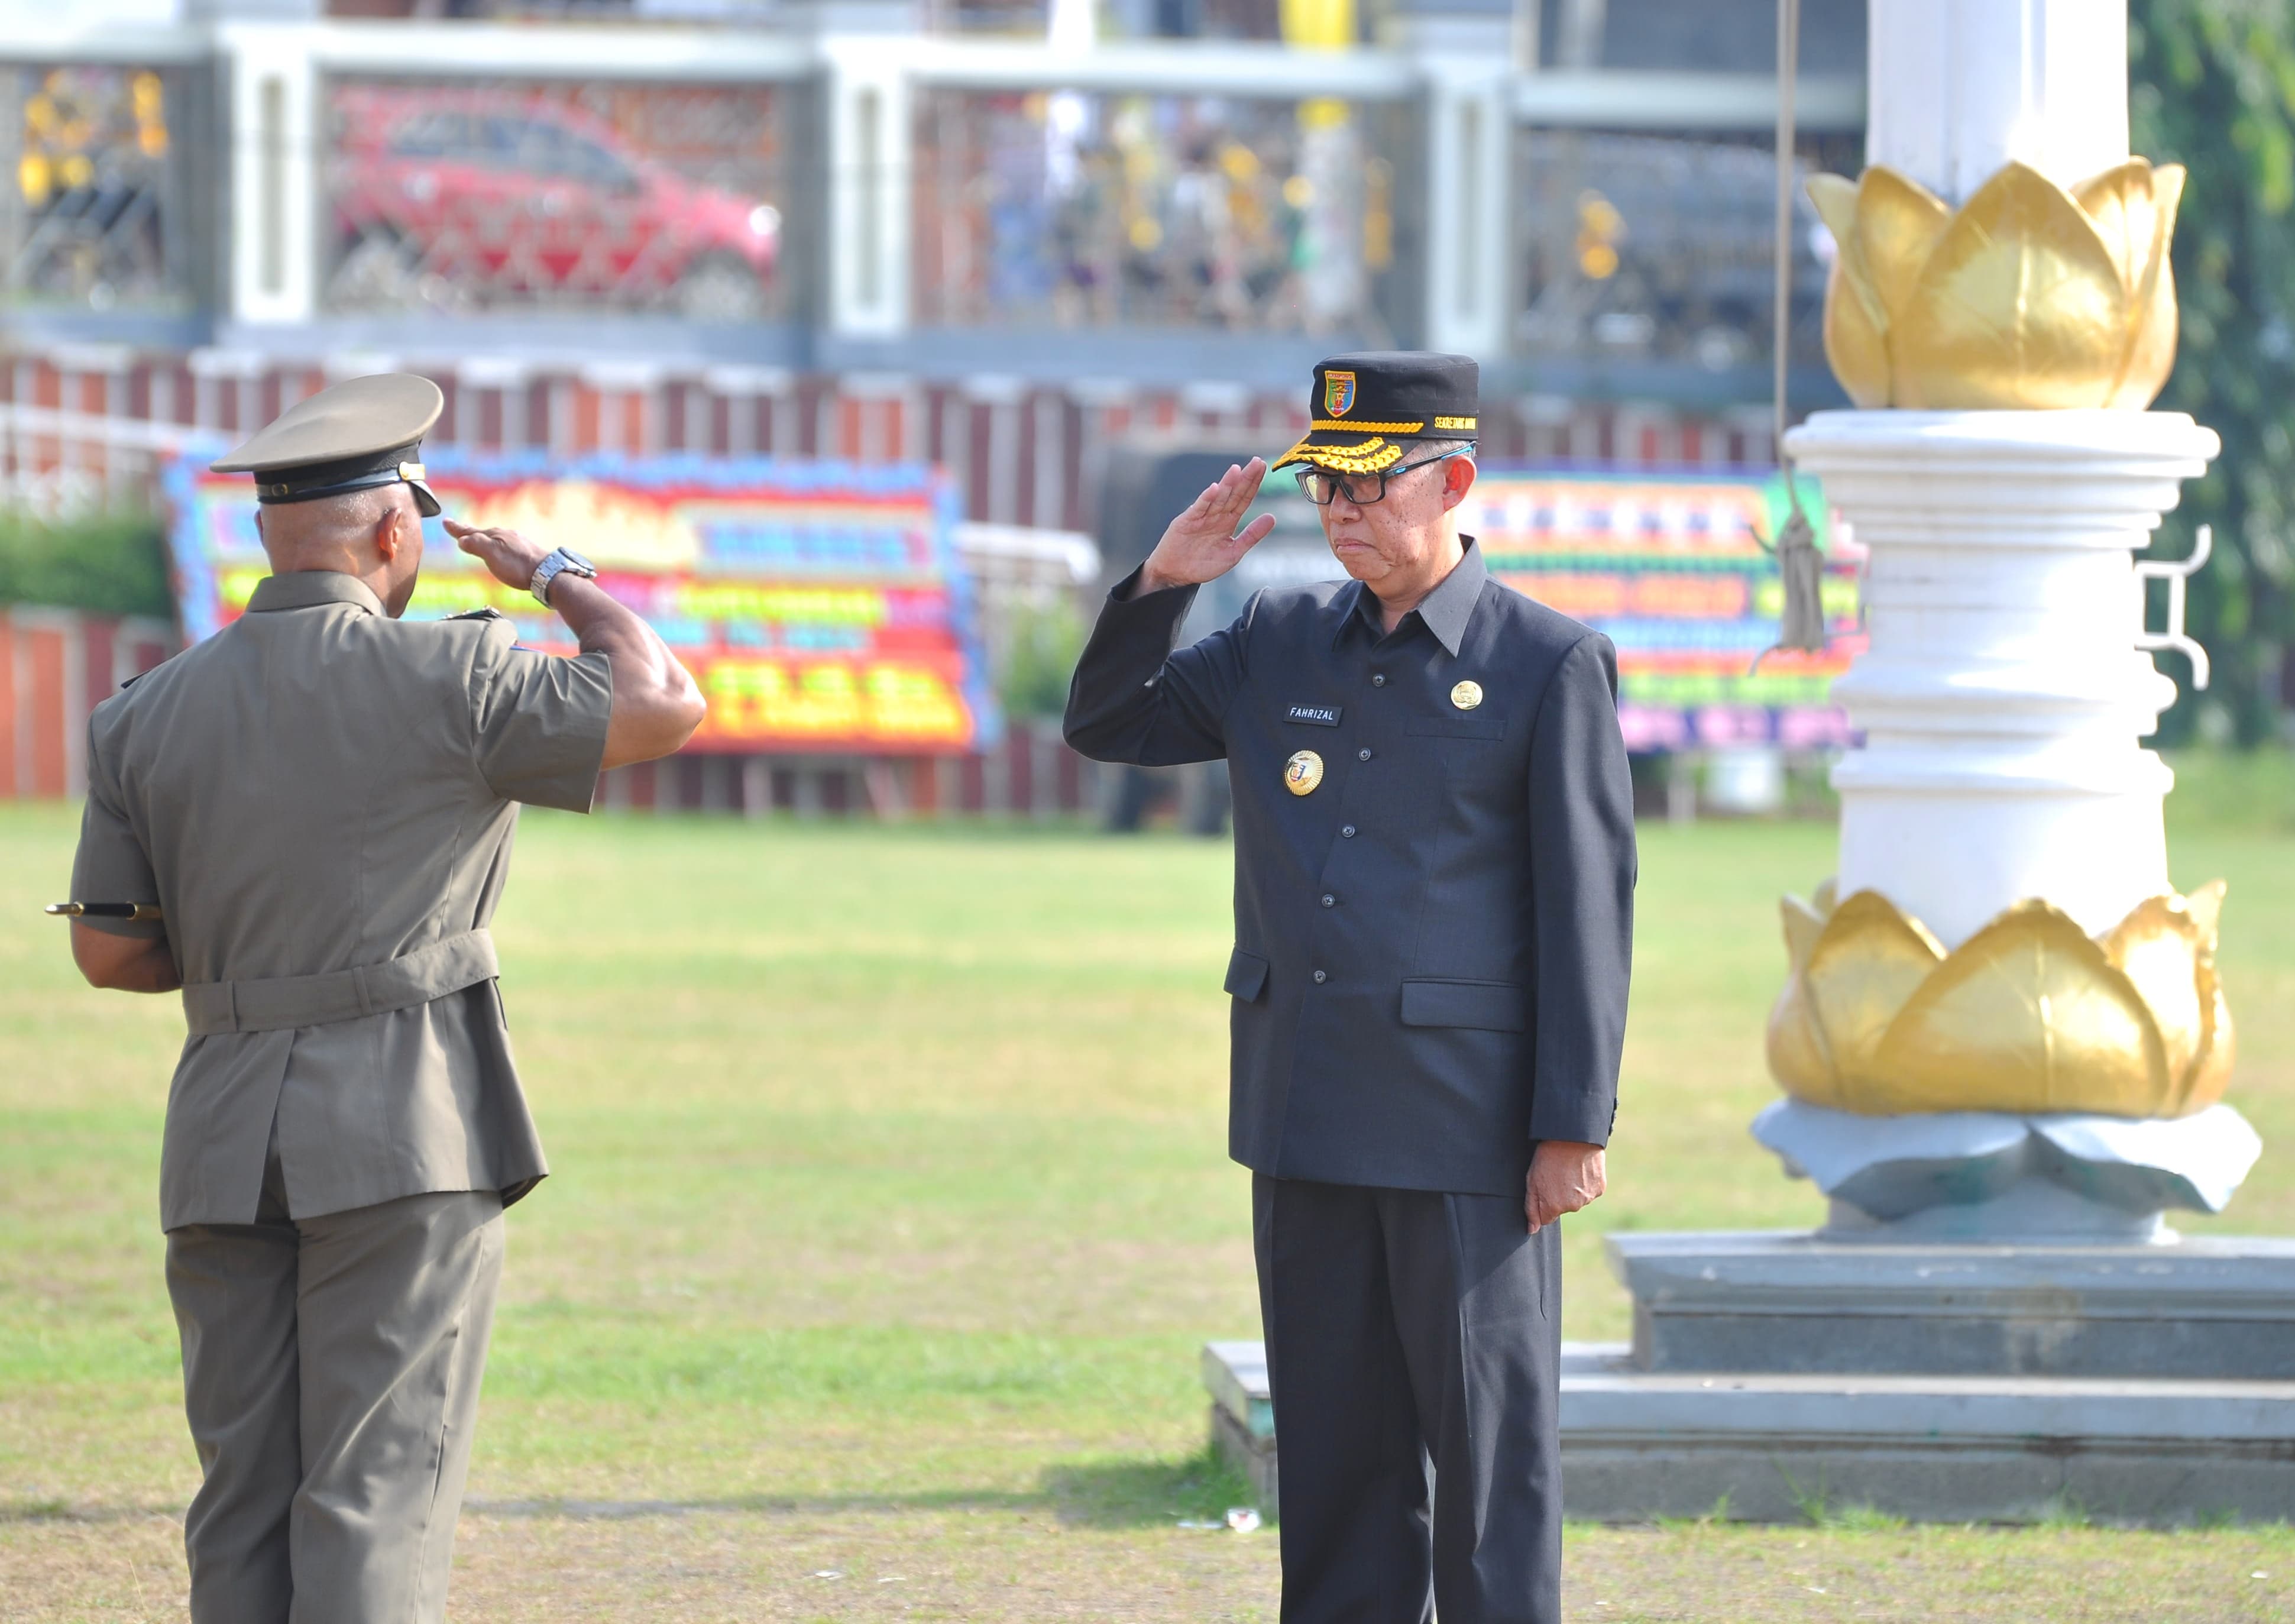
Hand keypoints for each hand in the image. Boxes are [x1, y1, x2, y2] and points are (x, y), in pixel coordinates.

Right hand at [445, 518, 550, 594]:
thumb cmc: (518, 565)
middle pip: (483, 533)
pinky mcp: (528, 552)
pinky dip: (498, 546)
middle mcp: (506, 535)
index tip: (445, 522)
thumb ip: (476, 545)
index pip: (471, 531)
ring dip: (484, 538)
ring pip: (496, 538)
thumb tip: (462, 540)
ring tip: (477, 538)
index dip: (457, 529)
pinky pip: (507, 546)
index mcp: (495, 535)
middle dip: (469, 532)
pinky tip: (503, 550)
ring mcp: (518, 543)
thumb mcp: (492, 554)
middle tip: (458, 528)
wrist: (548, 573)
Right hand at [1137, 458, 1277, 593]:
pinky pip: (1199, 508)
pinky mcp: (1186, 522)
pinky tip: (1215, 488)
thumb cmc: (1203, 564)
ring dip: (1227, 484)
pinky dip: (1207, 498)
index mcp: (1228, 521)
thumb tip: (1272, 517)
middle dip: (1245, 478)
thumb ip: (1252, 535)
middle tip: (1258, 462)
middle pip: (1233, 493)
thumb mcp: (1234, 552)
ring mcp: (1201, 517)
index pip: (1244, 498)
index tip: (1264, 468)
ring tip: (1237, 470)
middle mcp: (1216, 515)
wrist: (1176, 575)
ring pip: (1218, 498)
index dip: (1254, 484)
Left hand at [1526, 1140, 1605, 1232]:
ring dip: (1573, 1190)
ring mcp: (1587, 1199)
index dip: (1544, 1202)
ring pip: (1577, 1200)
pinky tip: (1581, 1169)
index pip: (1546, 1217)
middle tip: (1556, 1175)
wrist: (1572, 1138)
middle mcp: (1572, 1207)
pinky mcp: (1599, 1189)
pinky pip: (1590, 1191)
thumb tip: (1531, 1230)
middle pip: (1563, 1208)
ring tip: (1569, 1170)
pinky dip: (1586, 1183)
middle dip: (1559, 1196)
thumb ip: (1531, 1209)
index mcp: (1553, 1207)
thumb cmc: (1548, 1157)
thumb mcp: (1531, 1181)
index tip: (1545, 1187)